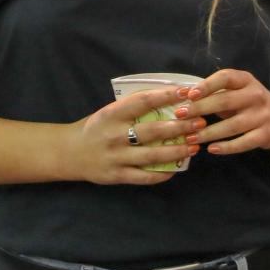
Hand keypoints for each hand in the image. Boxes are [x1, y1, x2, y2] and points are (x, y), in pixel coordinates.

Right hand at [60, 86, 201, 184]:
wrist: (69, 152)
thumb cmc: (95, 128)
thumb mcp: (108, 112)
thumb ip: (131, 107)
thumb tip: (165, 96)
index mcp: (112, 114)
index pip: (143, 102)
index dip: (166, 96)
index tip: (186, 92)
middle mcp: (114, 135)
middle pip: (153, 130)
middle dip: (180, 126)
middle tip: (199, 122)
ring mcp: (116, 157)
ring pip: (153, 155)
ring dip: (177, 150)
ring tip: (194, 146)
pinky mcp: (117, 176)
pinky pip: (144, 176)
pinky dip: (162, 173)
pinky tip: (176, 168)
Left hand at [176, 69, 269, 162]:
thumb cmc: (251, 103)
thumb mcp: (238, 91)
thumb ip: (215, 92)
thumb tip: (182, 95)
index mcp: (246, 80)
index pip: (225, 78)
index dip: (206, 85)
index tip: (188, 95)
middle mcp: (256, 95)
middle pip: (225, 101)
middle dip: (200, 109)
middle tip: (179, 116)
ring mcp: (262, 116)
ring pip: (232, 126)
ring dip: (208, 132)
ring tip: (190, 137)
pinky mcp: (266, 135)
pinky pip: (243, 143)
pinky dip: (226, 147)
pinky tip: (211, 149)